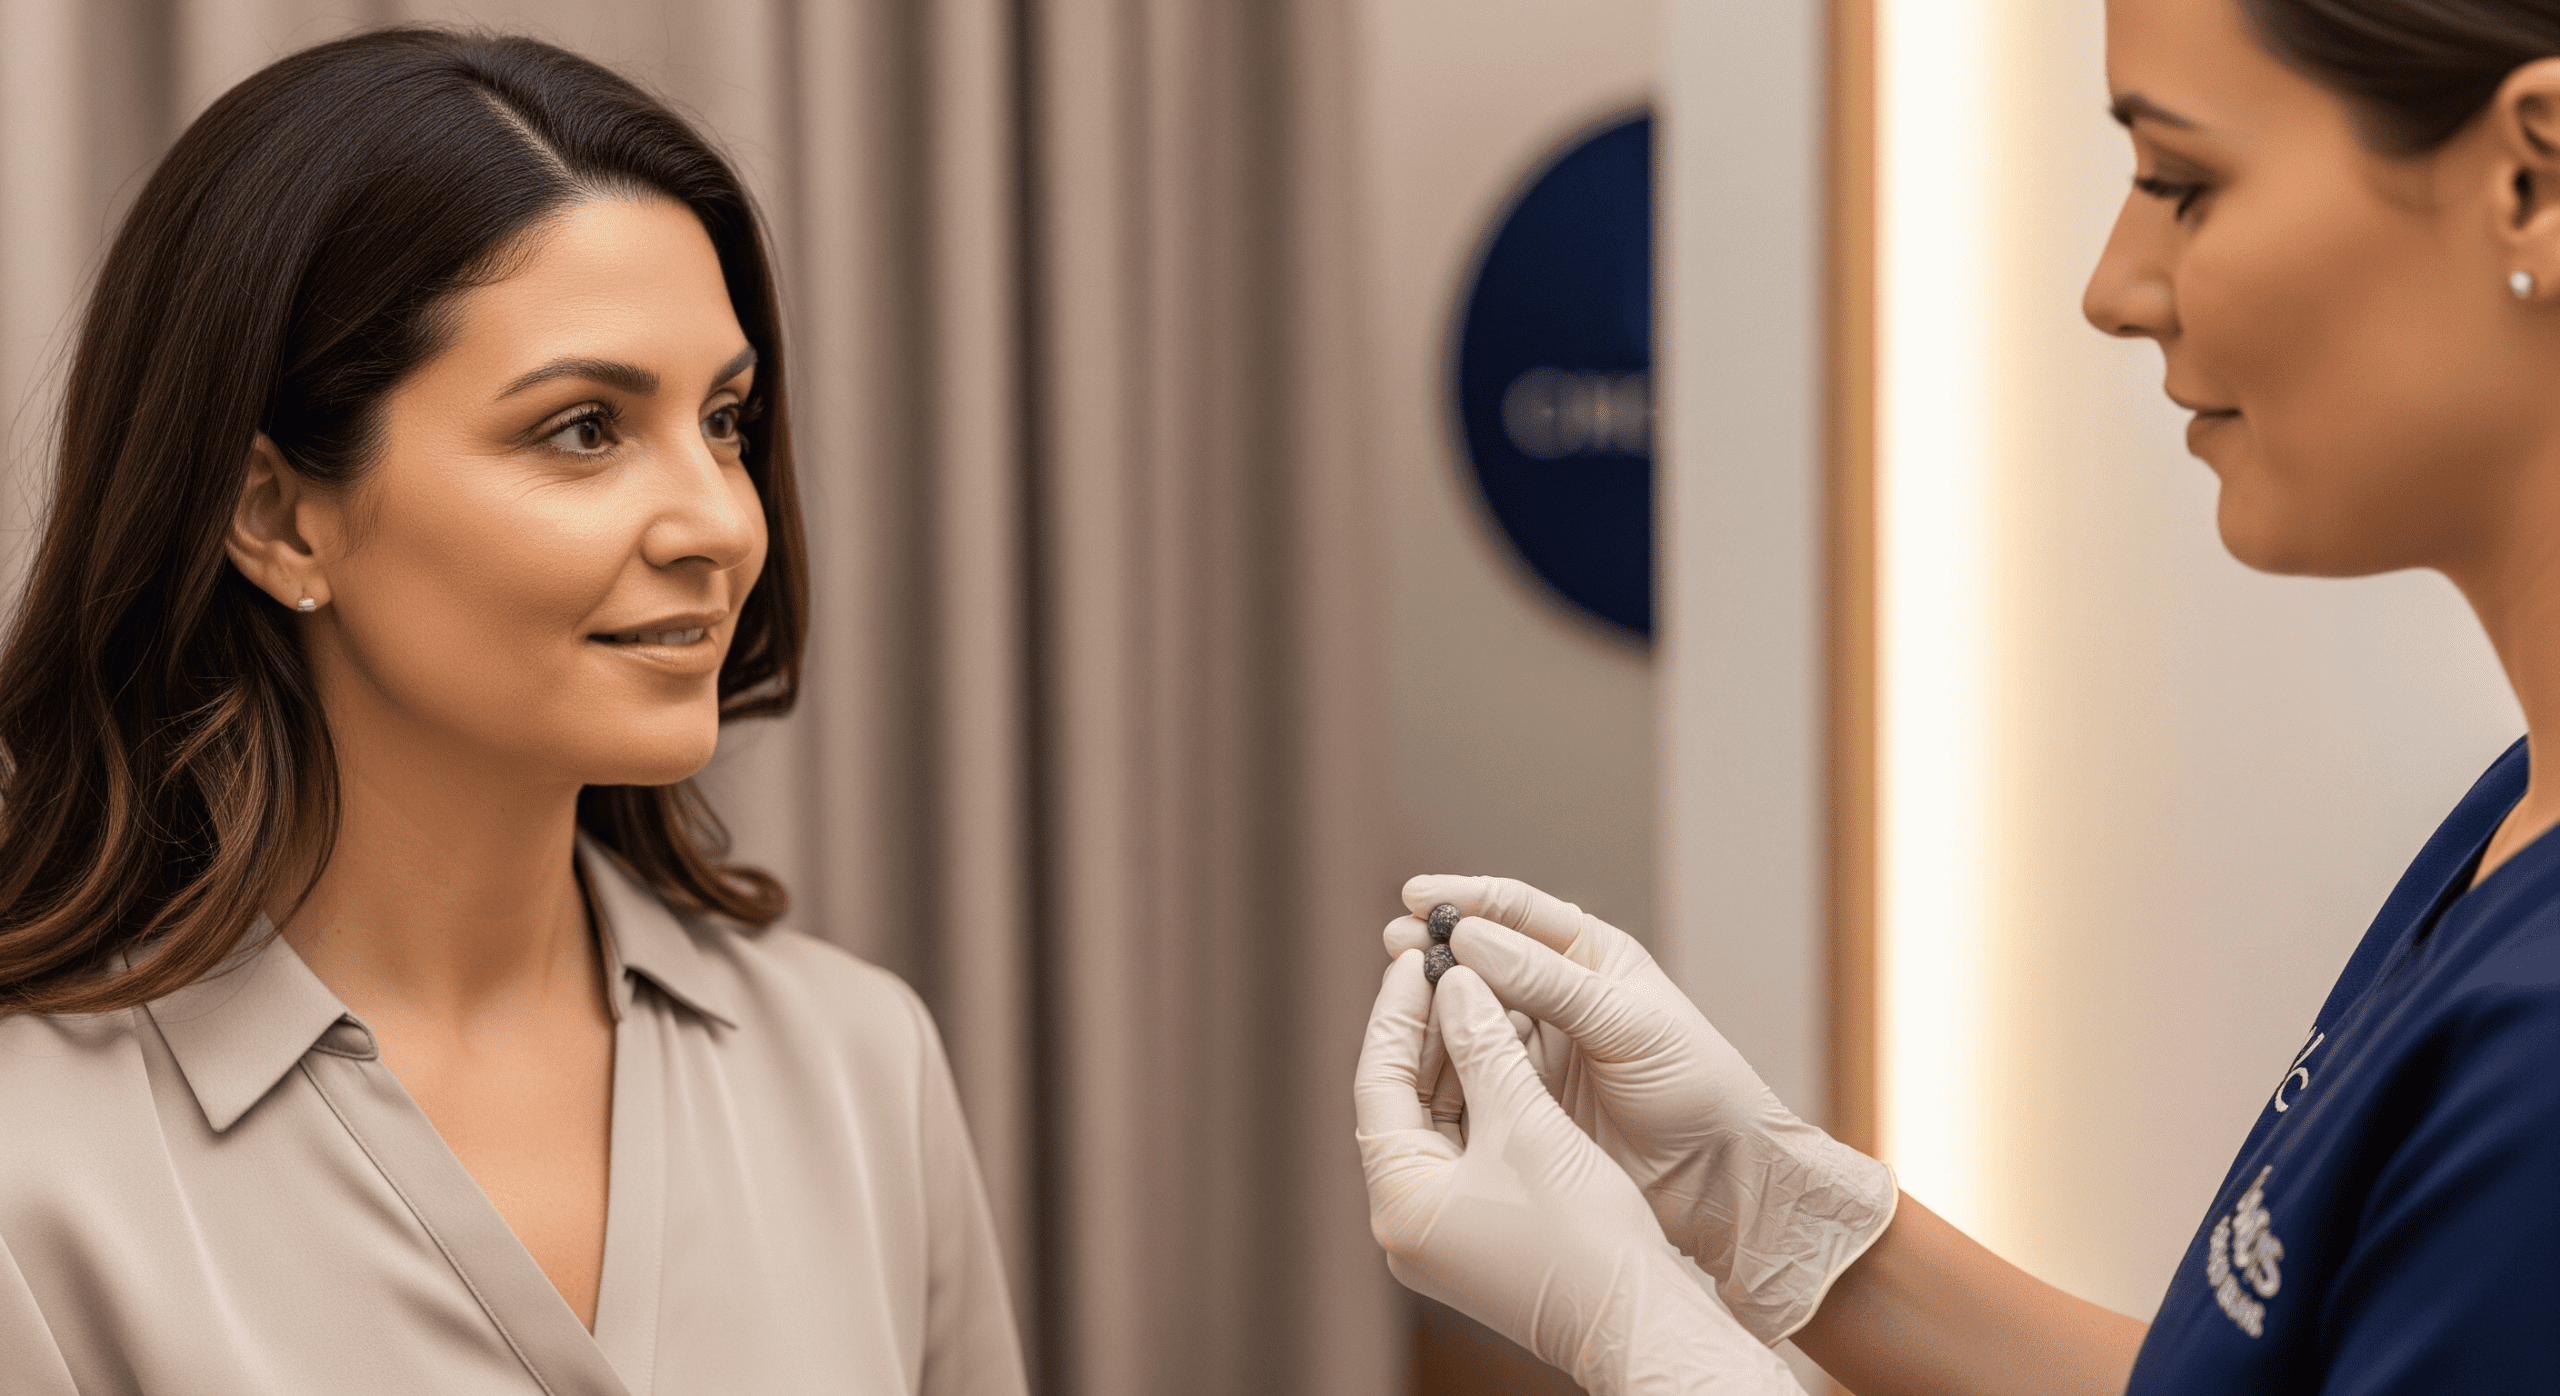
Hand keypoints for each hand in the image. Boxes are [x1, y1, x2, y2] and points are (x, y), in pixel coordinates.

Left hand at [1354, 949, 1805, 1394]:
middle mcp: (1406, 1221)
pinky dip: (1481, 1097)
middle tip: (1443, 967)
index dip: (1395, 1014)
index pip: (1377, 1083)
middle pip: (1402, 1102)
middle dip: (1425, 1032)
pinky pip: (1465, 1147)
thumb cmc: (1584, 1234)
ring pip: (1436, 1122)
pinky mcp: (1476, 1233)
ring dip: (1456, 1060)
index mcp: (1399, 1202)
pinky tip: (1502, 1049)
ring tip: (1475, 994)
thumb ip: (1483, 1047)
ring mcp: (1440, 1231)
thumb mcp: (1528, 1124)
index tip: (1413, 959)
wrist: (1638, 1319)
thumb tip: (1454, 982)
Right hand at [1387, 875, 1895, 1342]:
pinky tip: (1412, 1054)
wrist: (1719, 1179)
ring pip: (1471, 1014)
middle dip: (1436, 948)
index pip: (1517, 911)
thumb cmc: (1696, 1086)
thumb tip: (1468, 938)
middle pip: (1483, 959)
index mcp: (1591, 957)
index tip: (1415, 896)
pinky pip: (1474, 1068)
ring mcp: (1539, 1048)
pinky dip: (1443, 1058)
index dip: (1465, 899)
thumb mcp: (1625, 1024)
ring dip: (1433, 1004)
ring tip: (1392, 996)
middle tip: (1391, 943)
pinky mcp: (1526, 1099)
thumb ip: (1547, 982)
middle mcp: (1559, 995)